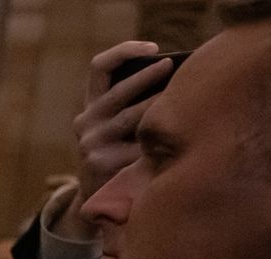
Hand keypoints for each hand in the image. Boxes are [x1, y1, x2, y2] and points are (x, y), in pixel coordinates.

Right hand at [64, 41, 170, 235]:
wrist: (94, 198)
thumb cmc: (118, 153)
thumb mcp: (113, 127)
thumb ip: (131, 105)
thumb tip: (175, 79)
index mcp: (90, 107)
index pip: (100, 68)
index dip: (125, 52)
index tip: (153, 48)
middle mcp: (86, 122)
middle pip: (120, 91)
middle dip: (149, 76)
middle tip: (174, 66)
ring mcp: (92, 144)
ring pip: (133, 117)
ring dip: (160, 105)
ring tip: (185, 99)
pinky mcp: (103, 164)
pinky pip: (139, 146)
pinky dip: (161, 140)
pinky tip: (180, 138)